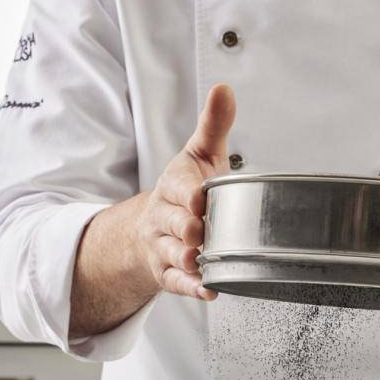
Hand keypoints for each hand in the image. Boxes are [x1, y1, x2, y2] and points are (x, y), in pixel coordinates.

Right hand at [137, 83, 235, 299]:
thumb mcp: (199, 154)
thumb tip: (224, 88)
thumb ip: (213, 125)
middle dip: (186, 228)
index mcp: (173, 186)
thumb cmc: (187, 189)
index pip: (178, 188)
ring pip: (172, 255)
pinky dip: (193, 288)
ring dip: (186, 259)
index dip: (188, 194)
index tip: (200, 198)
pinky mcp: (168, 274)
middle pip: (172, 223)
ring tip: (199, 260)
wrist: (154, 227)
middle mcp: (163, 218)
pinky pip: (177, 284)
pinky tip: (209, 290)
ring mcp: (163, 248)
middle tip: (199, 230)